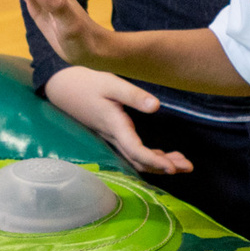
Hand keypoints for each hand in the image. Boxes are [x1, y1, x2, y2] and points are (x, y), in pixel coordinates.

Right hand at [44, 66, 190, 174]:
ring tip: (182, 163)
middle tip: (188, 167)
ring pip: (136, 159)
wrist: (62, 86)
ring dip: (159, 164)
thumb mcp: (110, 83)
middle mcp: (113, 137)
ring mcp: (111, 138)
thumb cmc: (86, 82)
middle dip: (164, 166)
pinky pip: (132, 153)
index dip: (155, 161)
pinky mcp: (111, 135)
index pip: (136, 150)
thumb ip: (133, 95)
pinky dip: (149, 157)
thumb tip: (156, 107)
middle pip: (139, 161)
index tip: (174, 168)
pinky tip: (163, 155)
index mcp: (114, 126)